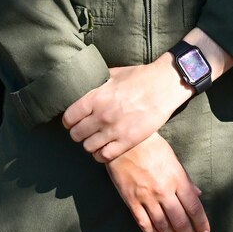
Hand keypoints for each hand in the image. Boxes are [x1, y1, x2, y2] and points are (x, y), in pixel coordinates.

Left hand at [63, 59, 187, 162]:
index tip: (72, 121)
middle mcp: (102, 115)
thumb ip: (97, 83)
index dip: (68, 120)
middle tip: (83, 131)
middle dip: (77, 133)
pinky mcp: (128, 141)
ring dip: (89, 144)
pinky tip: (104, 149)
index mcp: (96, 97)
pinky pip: (105, 156)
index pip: (69, 117)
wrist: (164, 86)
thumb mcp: (113, 74)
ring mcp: (114, 130)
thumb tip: (85, 84)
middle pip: (76, 134)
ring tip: (94, 140)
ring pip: (88, 147)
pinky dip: (101, 155)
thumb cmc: (139, 77)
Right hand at [107, 134, 208, 231]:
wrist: (125, 141)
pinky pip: (143, 222)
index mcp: (177, 179)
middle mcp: (164, 191)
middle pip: (179, 220)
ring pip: (162, 224)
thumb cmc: (152, 146)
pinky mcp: (131, 200)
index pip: (193, 207)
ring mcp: (146, 197)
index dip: (200, 223)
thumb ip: (185, 178)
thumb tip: (197, 193)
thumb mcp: (173, 158)